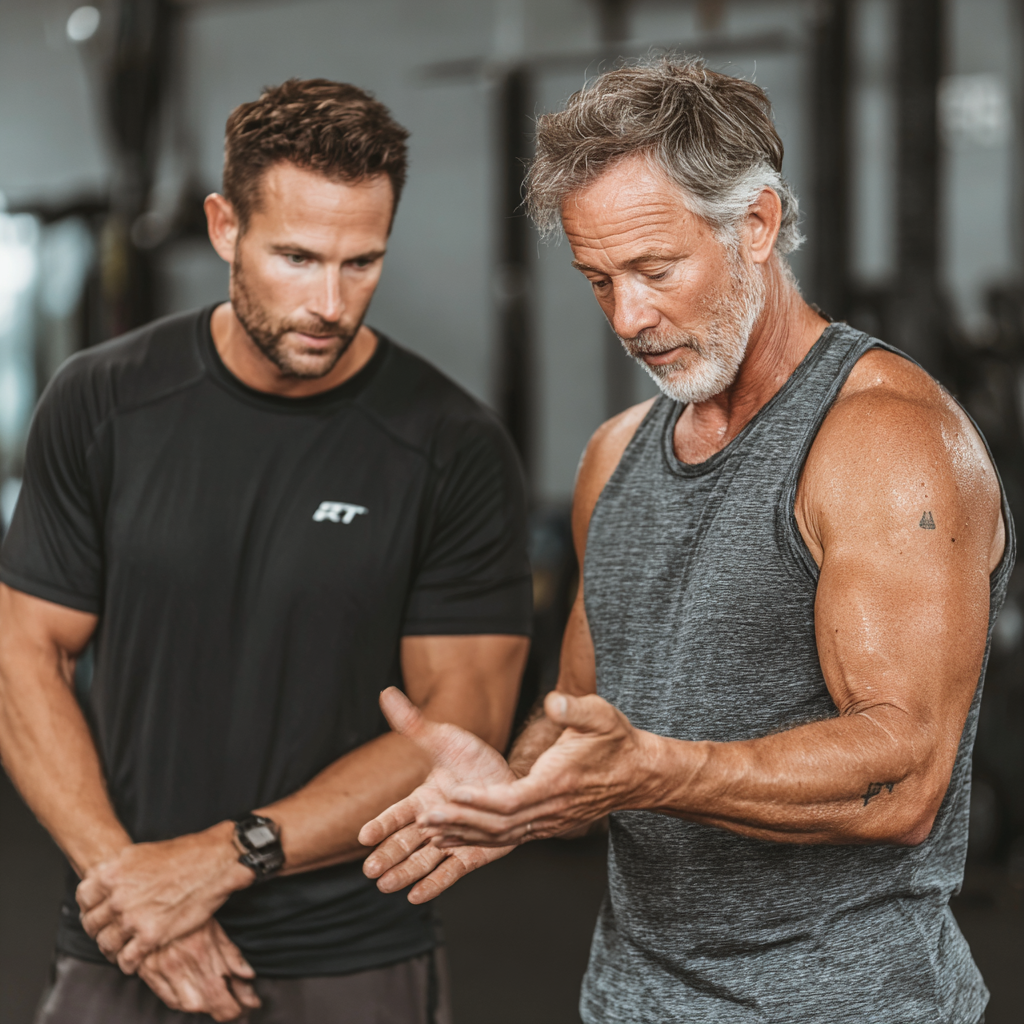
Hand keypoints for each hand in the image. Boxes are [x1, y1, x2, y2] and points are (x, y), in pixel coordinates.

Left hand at [77, 823, 253, 972]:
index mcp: (111, 874)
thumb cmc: (184, 854)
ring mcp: (132, 918)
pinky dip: (128, 963)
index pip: (83, 898)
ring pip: (107, 944)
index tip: (98, 911)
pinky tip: (135, 959)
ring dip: (112, 949)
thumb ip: (117, 871)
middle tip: (110, 931)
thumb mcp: (140, 852)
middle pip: (93, 924)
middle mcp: (117, 897)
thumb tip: (104, 882)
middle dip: (100, 929)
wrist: (215, 862)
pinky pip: (127, 960)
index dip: (90, 906)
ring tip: (121, 948)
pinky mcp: (151, 936)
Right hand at [138, 919, 260, 1021]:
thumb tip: (249, 976)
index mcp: (201, 955)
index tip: (249, 1005)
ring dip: (204, 1005)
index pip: (221, 999)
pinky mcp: (148, 972)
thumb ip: (232, 955)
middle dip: (224, 1009)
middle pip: (206, 1006)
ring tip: (216, 995)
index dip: (237, 1008)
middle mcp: (180, 967)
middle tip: (236, 1003)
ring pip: (187, 1005)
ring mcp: (162, 971)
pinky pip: (168, 999)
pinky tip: (194, 993)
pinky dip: (183, 1001)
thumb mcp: (216, 927)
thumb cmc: (191, 910)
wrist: (155, 898)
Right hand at [358, 687, 517, 901]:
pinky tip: (416, 896)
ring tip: (387, 886)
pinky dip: (433, 884)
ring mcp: (450, 841)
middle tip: (370, 870)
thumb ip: (414, 724)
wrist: (511, 783)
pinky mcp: (470, 855)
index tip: (364, 835)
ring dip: (404, 873)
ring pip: (422, 859)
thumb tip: (387, 693)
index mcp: (422, 798)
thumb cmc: (474, 761)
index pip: (396, 813)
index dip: (381, 824)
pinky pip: (450, 872)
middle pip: (404, 842)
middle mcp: (432, 823)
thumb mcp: (445, 740)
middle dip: (387, 855)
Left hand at [418, 691, 654, 845]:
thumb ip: (575, 709)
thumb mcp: (601, 716)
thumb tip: (553, 702)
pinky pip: (507, 838)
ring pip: (501, 836)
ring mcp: (548, 822)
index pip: (513, 800)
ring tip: (429, 830)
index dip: (481, 800)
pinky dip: (478, 839)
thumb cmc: (616, 741)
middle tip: (426, 818)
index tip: (453, 794)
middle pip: (500, 825)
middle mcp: (551, 810)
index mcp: (559, 784)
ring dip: (464, 834)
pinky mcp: (545, 825)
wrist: (637, 774)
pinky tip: (454, 837)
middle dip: (461, 822)